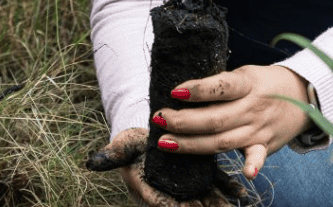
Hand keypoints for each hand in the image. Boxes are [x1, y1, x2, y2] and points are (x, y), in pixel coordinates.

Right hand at [86, 128, 248, 206]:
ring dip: (218, 204)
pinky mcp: (201, 173)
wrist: (147, 134)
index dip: (173, 205)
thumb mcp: (120, 147)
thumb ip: (110, 156)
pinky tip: (241, 192)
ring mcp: (188, 184)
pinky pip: (215, 183)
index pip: (162, 201)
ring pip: (205, 197)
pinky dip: (227, 188)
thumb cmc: (131, 144)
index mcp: (150, 189)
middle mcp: (171, 191)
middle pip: (187, 204)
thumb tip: (91, 162)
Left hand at [152, 65, 310, 178]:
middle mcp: (253, 107)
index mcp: (247, 83)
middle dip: (183, 121)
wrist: (303, 94)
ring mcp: (259, 128)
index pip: (221, 87)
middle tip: (159, 119)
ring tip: (166, 142)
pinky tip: (246, 174)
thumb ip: (219, 85)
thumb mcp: (244, 74)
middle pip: (215, 119)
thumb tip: (181, 94)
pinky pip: (258, 156)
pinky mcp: (265, 145)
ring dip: (192, 144)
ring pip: (223, 141)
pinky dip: (253, 165)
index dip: (198, 90)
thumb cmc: (263, 82)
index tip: (175, 91)